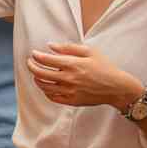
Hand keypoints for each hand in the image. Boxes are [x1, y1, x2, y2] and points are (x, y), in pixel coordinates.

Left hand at [27, 42, 141, 109]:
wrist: (117, 88)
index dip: (36, 56)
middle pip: (41, 73)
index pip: (46, 60)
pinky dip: (46, 91)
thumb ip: (68, 47)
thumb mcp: (90, 51)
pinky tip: (46, 86)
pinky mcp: (72, 101)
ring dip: (36, 79)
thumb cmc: (105, 67)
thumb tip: (50, 45)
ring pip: (44, 86)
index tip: (33, 53)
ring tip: (36, 74)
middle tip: (29, 62)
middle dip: (31, 66)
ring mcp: (69, 91)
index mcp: (72, 64)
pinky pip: (53, 98)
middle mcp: (69, 78)